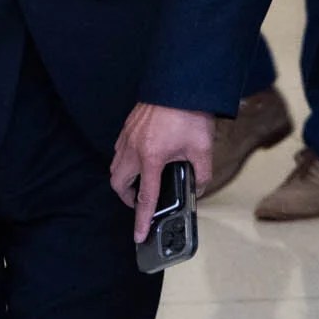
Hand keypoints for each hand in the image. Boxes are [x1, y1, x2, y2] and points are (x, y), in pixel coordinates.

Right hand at [110, 103, 213, 241]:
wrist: (182, 83)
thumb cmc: (191, 114)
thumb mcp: (203, 150)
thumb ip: (201, 175)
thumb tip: (199, 189)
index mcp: (152, 157)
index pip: (145, 198)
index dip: (142, 220)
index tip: (139, 235)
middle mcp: (134, 148)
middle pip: (118, 183)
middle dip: (126, 198)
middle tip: (140, 203)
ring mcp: (128, 135)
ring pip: (115, 165)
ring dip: (123, 179)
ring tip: (140, 183)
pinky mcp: (128, 125)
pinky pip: (119, 150)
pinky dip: (125, 161)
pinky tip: (141, 159)